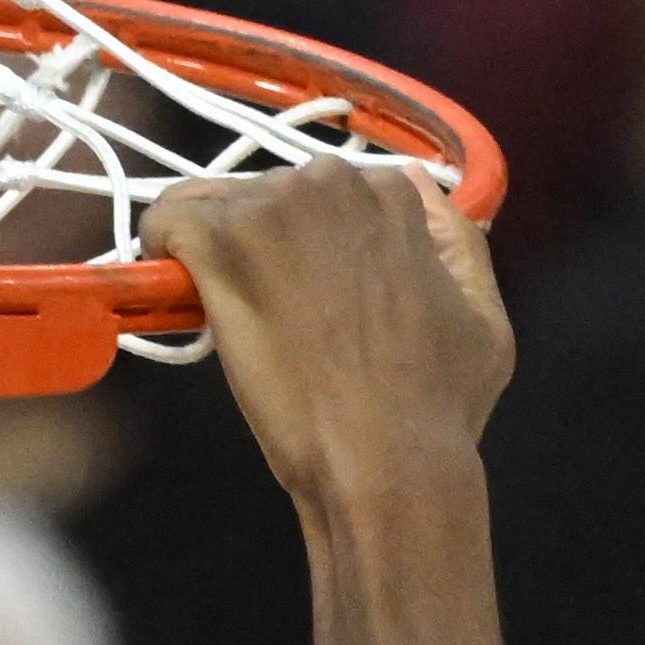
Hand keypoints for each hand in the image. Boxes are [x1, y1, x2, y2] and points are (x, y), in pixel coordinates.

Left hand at [148, 161, 511, 517]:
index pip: (329, 195)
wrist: (386, 461)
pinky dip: (160, 250)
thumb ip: (456, 242)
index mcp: (393, 194)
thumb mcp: (485, 317)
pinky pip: (165, 220)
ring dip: (215, 254)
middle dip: (264, 246)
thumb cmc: (438, 407)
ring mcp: (273, 210)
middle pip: (269, 195)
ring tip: (233, 318)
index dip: (312, 247)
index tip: (307, 296)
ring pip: (214, 206)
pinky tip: (174, 294)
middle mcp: (332, 184)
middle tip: (274, 318)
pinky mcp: (222, 244)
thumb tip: (418, 185)